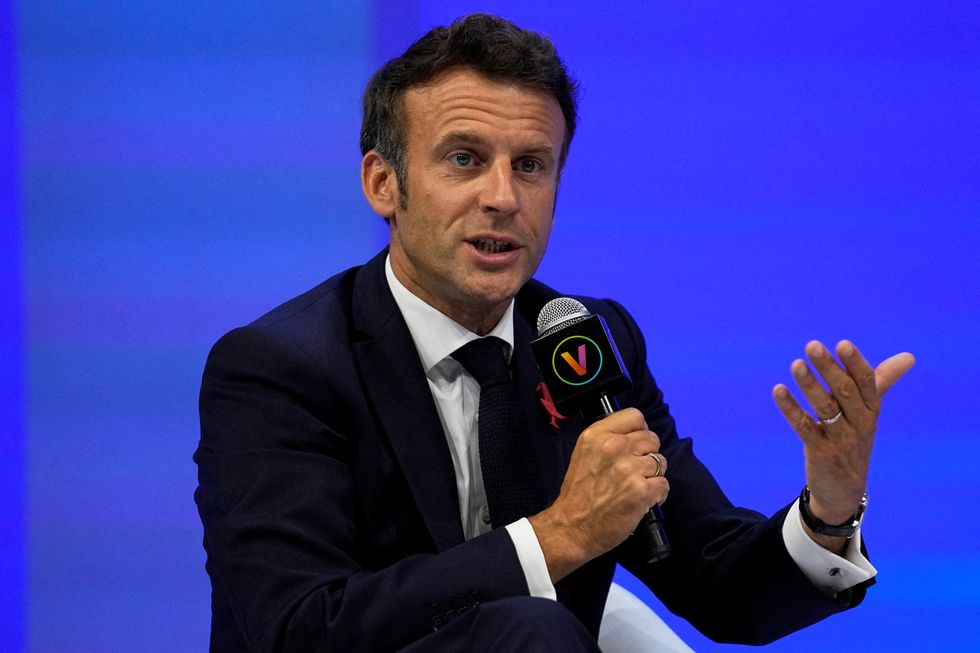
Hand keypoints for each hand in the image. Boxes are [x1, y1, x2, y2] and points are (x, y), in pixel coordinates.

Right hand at [528, 408, 667, 581]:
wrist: (571, 527)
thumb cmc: (578, 494)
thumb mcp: (583, 453)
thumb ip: (607, 438)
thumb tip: (637, 434)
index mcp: (597, 435)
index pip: (635, 416)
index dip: (639, 431)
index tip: (634, 444)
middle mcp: (613, 447)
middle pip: (652, 439)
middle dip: (646, 455)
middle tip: (634, 471)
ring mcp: (629, 469)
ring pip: (660, 463)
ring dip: (652, 476)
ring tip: (635, 487)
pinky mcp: (641, 492)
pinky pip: (663, 485)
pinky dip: (656, 495)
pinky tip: (641, 501)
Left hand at [772, 340, 913, 547]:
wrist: (845, 490)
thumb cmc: (855, 440)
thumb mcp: (869, 412)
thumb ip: (882, 382)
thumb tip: (908, 356)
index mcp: (871, 410)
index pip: (867, 383)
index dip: (855, 363)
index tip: (842, 344)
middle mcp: (860, 424)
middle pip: (846, 393)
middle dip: (829, 369)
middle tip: (812, 346)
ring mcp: (841, 440)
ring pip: (826, 409)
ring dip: (810, 385)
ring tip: (796, 365)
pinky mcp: (821, 453)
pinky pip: (805, 428)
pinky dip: (791, 409)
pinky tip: (779, 391)